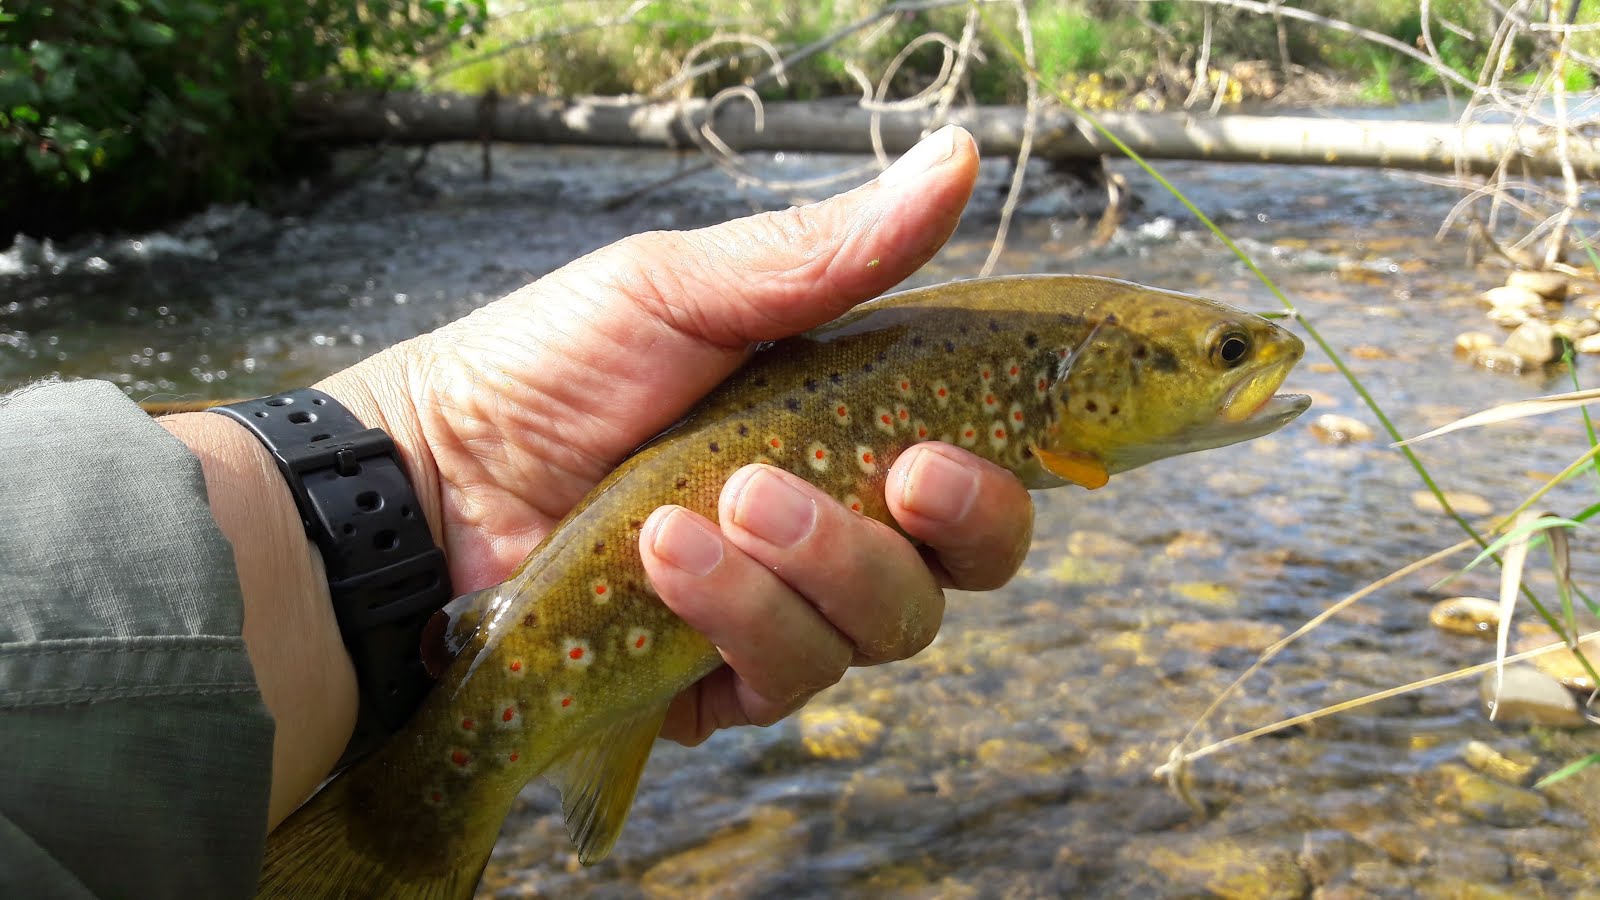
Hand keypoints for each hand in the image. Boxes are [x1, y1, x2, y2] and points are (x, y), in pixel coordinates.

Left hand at [315, 125, 1034, 744]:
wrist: (429, 471)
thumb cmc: (554, 366)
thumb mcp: (685, 289)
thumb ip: (825, 254)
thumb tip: (959, 159)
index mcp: (843, 435)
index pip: (973, 480)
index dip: (989, 484)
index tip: (937, 454)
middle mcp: (831, 533)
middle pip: (955, 574)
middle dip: (940, 535)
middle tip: (892, 479)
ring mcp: (778, 614)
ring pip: (877, 631)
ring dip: (807, 570)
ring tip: (700, 510)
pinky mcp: (719, 682)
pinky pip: (784, 679)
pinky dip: (735, 619)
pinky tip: (661, 560)